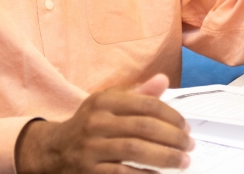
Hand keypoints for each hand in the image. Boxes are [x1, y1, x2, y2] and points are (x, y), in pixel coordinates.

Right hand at [14, 74, 193, 172]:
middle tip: (189, 146)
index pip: (146, 105)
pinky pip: (122, 173)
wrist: (54, 150)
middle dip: (173, 138)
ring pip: (136, 150)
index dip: (172, 116)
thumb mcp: (108, 104)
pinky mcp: (89, 170)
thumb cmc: (89, 125)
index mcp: (104, 101)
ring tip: (183, 162)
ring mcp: (91, 147)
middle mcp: (96, 121)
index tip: (186, 127)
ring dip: (165, 157)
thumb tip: (163, 80)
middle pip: (144, 127)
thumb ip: (138, 94)